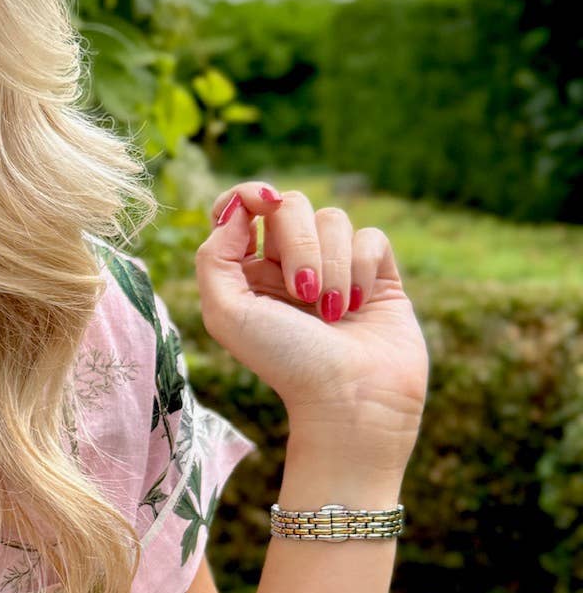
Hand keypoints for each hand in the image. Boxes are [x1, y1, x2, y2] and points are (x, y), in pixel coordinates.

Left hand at [196, 182, 428, 458]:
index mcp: (248, 272)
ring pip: (334, 219)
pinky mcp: (378, 274)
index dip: (248, 194)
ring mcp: (335, 267)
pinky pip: (371, 237)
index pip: (241, 209)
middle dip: (299, 243)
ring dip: (331, 264)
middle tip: (302, 293)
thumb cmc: (284, 361)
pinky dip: (362, 268)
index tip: (260, 202)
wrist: (350, 398)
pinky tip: (358, 304)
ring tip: (332, 312)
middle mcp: (289, 265)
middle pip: (291, 206)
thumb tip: (238, 210)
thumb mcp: (226, 313)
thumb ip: (214, 256)